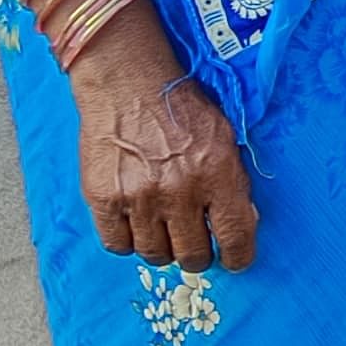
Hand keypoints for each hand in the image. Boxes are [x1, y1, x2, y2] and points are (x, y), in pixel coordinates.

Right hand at [71, 16, 259, 270]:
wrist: (128, 85)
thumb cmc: (182, 109)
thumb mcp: (224, 138)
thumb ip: (233, 182)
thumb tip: (242, 224)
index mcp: (217, 174)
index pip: (235, 236)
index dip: (238, 256)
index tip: (235, 260)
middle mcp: (179, 191)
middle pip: (192, 255)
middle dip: (198, 255)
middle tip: (195, 245)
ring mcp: (139, 198)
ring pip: (155, 254)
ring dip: (163, 248)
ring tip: (164, 230)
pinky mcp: (103, 199)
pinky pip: (118, 244)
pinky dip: (128, 240)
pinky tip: (136, 224)